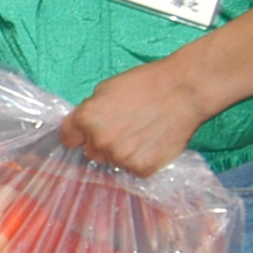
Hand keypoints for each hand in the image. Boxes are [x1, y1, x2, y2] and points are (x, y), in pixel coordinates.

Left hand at [56, 54, 214, 177]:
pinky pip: (133, 169)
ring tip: (141, 134)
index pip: (68, 138)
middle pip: (90, 152)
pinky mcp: (141, 168)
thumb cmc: (147, 83)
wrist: (183, 91)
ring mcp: (120, 157)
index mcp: (87, 118)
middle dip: (102, 143)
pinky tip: (152, 143)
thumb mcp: (107, 88)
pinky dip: (141, 160)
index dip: (77, 135)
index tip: (84, 135)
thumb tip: (83, 126)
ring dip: (122, 153)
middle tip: (124, 128)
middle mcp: (100, 141)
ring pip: (112, 162)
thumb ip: (91, 110)